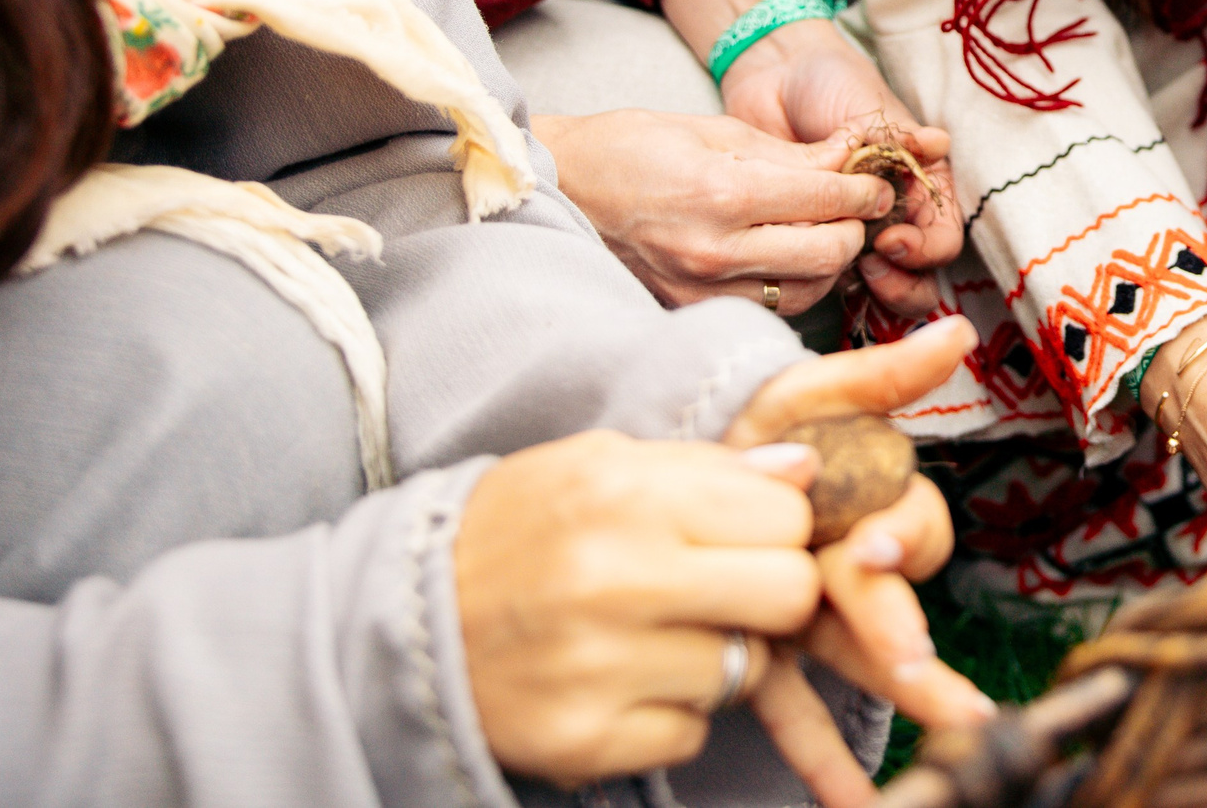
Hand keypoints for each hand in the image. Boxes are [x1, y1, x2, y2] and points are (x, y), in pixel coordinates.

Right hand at [456, 431, 820, 786]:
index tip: (745, 535)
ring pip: (746, 671)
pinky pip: (692, 734)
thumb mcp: (599, 465)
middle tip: (724, 591)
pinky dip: (670, 713)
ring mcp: (599, 667)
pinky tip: (620, 682)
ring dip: (717, 657)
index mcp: (624, 492)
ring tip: (654, 635)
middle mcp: (614, 578)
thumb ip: (707, 467)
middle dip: (771, 594)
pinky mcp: (584, 740)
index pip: (786, 514)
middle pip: (789, 594)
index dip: (776, 527)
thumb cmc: (517, 529)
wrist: (400, 621)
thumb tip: (806, 471)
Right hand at [533, 109, 897, 311]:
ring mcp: (702, 289)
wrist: (558, 186)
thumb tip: (852, 157)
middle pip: (829, 253)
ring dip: (829, 263)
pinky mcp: (691, 310)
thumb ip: (788, 152)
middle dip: (855, 228)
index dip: (866, 191)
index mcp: (724, 193)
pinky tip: (786, 260)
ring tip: (823, 233)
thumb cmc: (631, 146)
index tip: (877, 184)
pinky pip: (769, 309)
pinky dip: (792, 286)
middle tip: (855, 209)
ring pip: (807, 291)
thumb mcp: (713, 130)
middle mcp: (717, 251)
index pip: (829, 201)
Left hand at [720, 21, 959, 313]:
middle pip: (918, 280)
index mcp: (924, 188)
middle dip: (901, 285)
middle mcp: (898, 218)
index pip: (943, 241)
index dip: (924, 250)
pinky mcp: (816, 241)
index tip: (891, 239)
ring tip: (841, 269)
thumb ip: (901, 138)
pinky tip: (803, 261)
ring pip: (877, 291)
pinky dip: (820, 279)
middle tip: (871, 266)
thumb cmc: (833, 85)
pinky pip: (825, 277)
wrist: (776, 78)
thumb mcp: (872, 107)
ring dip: (866, 291)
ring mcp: (857, 233)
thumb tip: (937, 142)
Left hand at [724, 317, 996, 805]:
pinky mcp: (771, 657)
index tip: (873, 547)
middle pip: (894, 602)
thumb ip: (880, 375)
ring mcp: (818, 618)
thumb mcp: (808, 396)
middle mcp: (855, 566)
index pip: (910, 525)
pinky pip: (799, 709)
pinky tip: (849, 798)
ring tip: (953, 732)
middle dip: (902, 632)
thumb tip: (959, 332)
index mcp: (871, 503)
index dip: (899, 536)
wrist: (676, 477)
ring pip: (866, 661)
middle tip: (906, 660)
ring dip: (909, 696)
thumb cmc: (758, 430)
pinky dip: (825, 756)